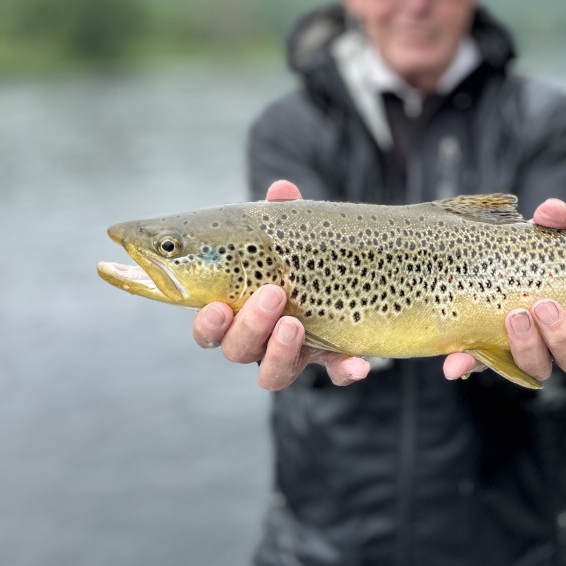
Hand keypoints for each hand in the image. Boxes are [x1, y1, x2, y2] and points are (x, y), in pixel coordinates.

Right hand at [192, 180, 369, 389]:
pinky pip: (336, 374)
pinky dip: (344, 370)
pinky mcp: (332, 359)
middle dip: (250, 326)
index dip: (208, 325)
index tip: (218, 307)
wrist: (352, 270)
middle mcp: (259, 339)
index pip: (210, 329)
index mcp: (238, 310)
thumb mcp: (291, 234)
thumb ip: (281, 217)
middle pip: (237, 350)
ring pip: (272, 375)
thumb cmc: (299, 253)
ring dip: (279, 352)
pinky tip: (357, 364)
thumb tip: (282, 191)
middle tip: (273, 294)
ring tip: (294, 324)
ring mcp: (295, 353)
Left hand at [443, 198, 565, 383]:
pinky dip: (470, 362)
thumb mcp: (548, 242)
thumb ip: (554, 227)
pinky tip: (454, 363)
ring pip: (538, 367)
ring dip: (527, 345)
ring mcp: (533, 356)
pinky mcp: (496, 357)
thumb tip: (552, 211)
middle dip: (562, 337)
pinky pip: (486, 365)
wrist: (500, 269)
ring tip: (514, 316)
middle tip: (544, 306)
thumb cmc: (542, 260)